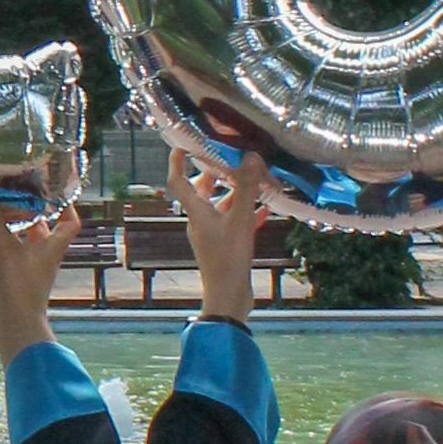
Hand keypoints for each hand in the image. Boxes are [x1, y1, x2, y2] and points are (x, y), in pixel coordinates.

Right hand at [0, 189, 79, 362]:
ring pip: (11, 241)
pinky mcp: (5, 279)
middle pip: (35, 228)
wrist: (14, 325)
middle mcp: (40, 255)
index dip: (65, 206)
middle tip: (5, 193)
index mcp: (51, 247)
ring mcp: (21, 267)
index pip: (69, 222)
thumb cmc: (21, 286)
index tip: (51, 191)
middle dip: (20, 212)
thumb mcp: (6, 249)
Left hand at [171, 144, 269, 331]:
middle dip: (216, 175)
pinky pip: (234, 223)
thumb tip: (251, 157)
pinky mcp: (225, 247)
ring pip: (221, 207)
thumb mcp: (239, 221)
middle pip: (202, 192)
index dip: (177, 162)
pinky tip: (265, 210)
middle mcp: (200, 222)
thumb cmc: (229, 260)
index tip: (184, 145)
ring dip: (236, 195)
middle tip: (233, 159)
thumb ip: (246, 189)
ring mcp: (212, 235)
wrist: (228, 298)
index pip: (178, 182)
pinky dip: (247, 214)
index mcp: (196, 213)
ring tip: (257, 182)